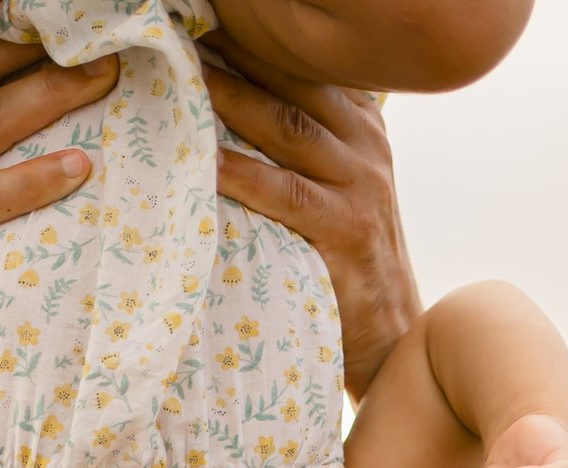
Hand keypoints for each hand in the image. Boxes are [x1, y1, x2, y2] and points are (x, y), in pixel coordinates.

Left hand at [202, 32, 419, 401]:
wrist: (393, 335)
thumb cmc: (343, 261)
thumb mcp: (331, 187)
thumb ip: (296, 146)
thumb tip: (224, 108)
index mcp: (359, 122)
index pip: (300, 66)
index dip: (249, 42)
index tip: (198, 21)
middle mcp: (364, 141)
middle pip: (290, 81)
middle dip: (231, 56)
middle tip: (174, 36)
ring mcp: (360, 183)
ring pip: (286, 124)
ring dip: (229, 99)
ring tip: (177, 80)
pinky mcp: (347, 228)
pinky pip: (284, 191)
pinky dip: (241, 173)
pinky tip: (202, 160)